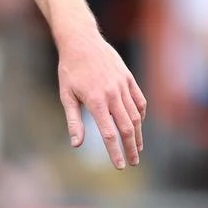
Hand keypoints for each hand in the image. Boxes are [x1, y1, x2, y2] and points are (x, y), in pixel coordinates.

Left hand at [57, 30, 146, 169]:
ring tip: (137, 148)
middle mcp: (112, 94)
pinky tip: (138, 124)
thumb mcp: (66, 95)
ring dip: (137, 135)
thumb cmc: (70, 69)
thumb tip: (76, 144)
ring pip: (135, 116)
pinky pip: (139, 101)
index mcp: (95, 101)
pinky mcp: (129, 78)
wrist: (81, 41)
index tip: (120, 166)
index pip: (109, 133)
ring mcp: (123, 85)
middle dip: (131, 148)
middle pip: (127, 128)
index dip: (116, 152)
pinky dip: (141, 115)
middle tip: (133, 162)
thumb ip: (74, 121)